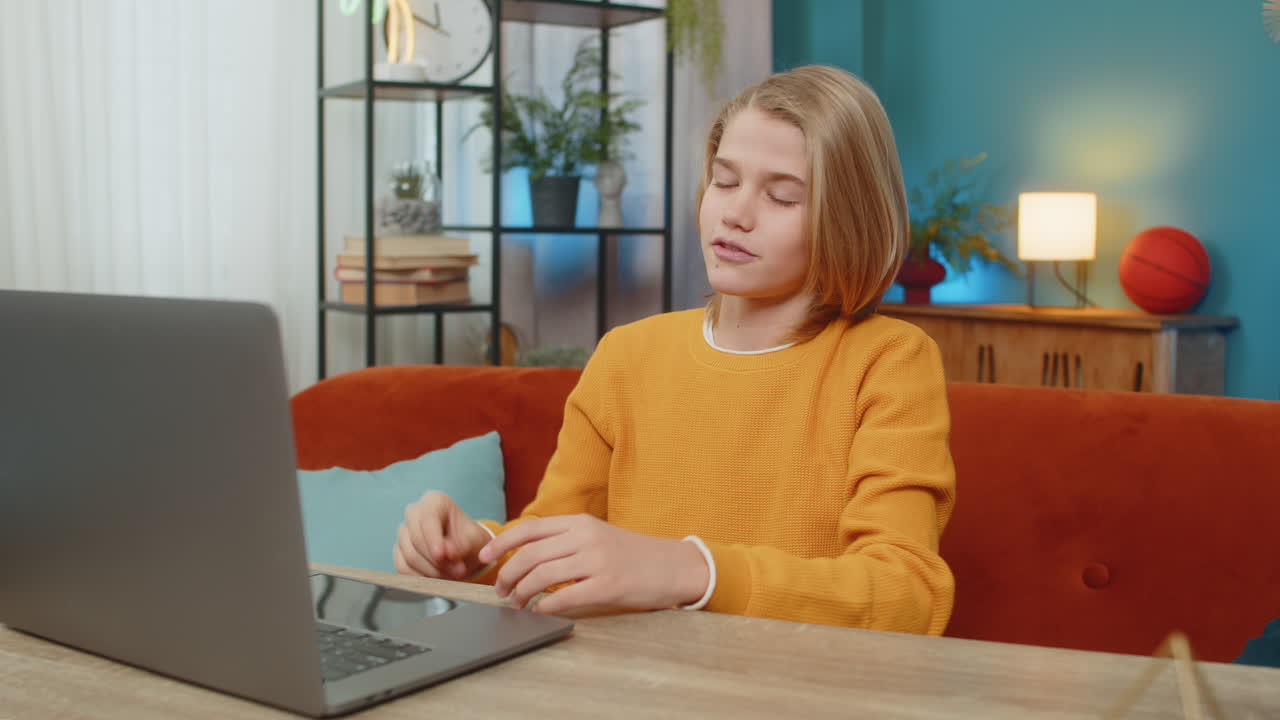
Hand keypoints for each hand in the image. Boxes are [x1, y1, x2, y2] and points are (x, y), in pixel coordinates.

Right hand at [395, 491, 491, 578]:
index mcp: (434, 501)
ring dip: (433, 572)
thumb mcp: (475, 540)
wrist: (464, 552)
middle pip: (416, 539)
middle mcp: (414, 513)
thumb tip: (448, 553)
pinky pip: (403, 568)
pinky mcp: (399, 552)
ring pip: (410, 556)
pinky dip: (421, 578)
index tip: (442, 555)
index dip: (433, 538)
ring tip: (453, 575)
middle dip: (438, 560)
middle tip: (459, 571)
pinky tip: (438, 580)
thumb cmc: (469, 540)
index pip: (428, 518)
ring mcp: (403, 532)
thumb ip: (463, 545)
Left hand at [477, 515, 709, 614]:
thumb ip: (566, 540)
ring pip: (542, 576)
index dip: (501, 543)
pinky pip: (565, 597)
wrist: (674, 565)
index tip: (484, 558)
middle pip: (530, 555)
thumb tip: (526, 555)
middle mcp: (586, 537)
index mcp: (580, 522)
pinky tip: (539, 612)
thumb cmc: (633, 554)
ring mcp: (597, 561)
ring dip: (522, 593)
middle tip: (501, 591)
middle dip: (507, 575)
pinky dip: (545, 607)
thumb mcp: (598, 535)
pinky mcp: (607, 585)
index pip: (530, 529)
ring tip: (517, 604)